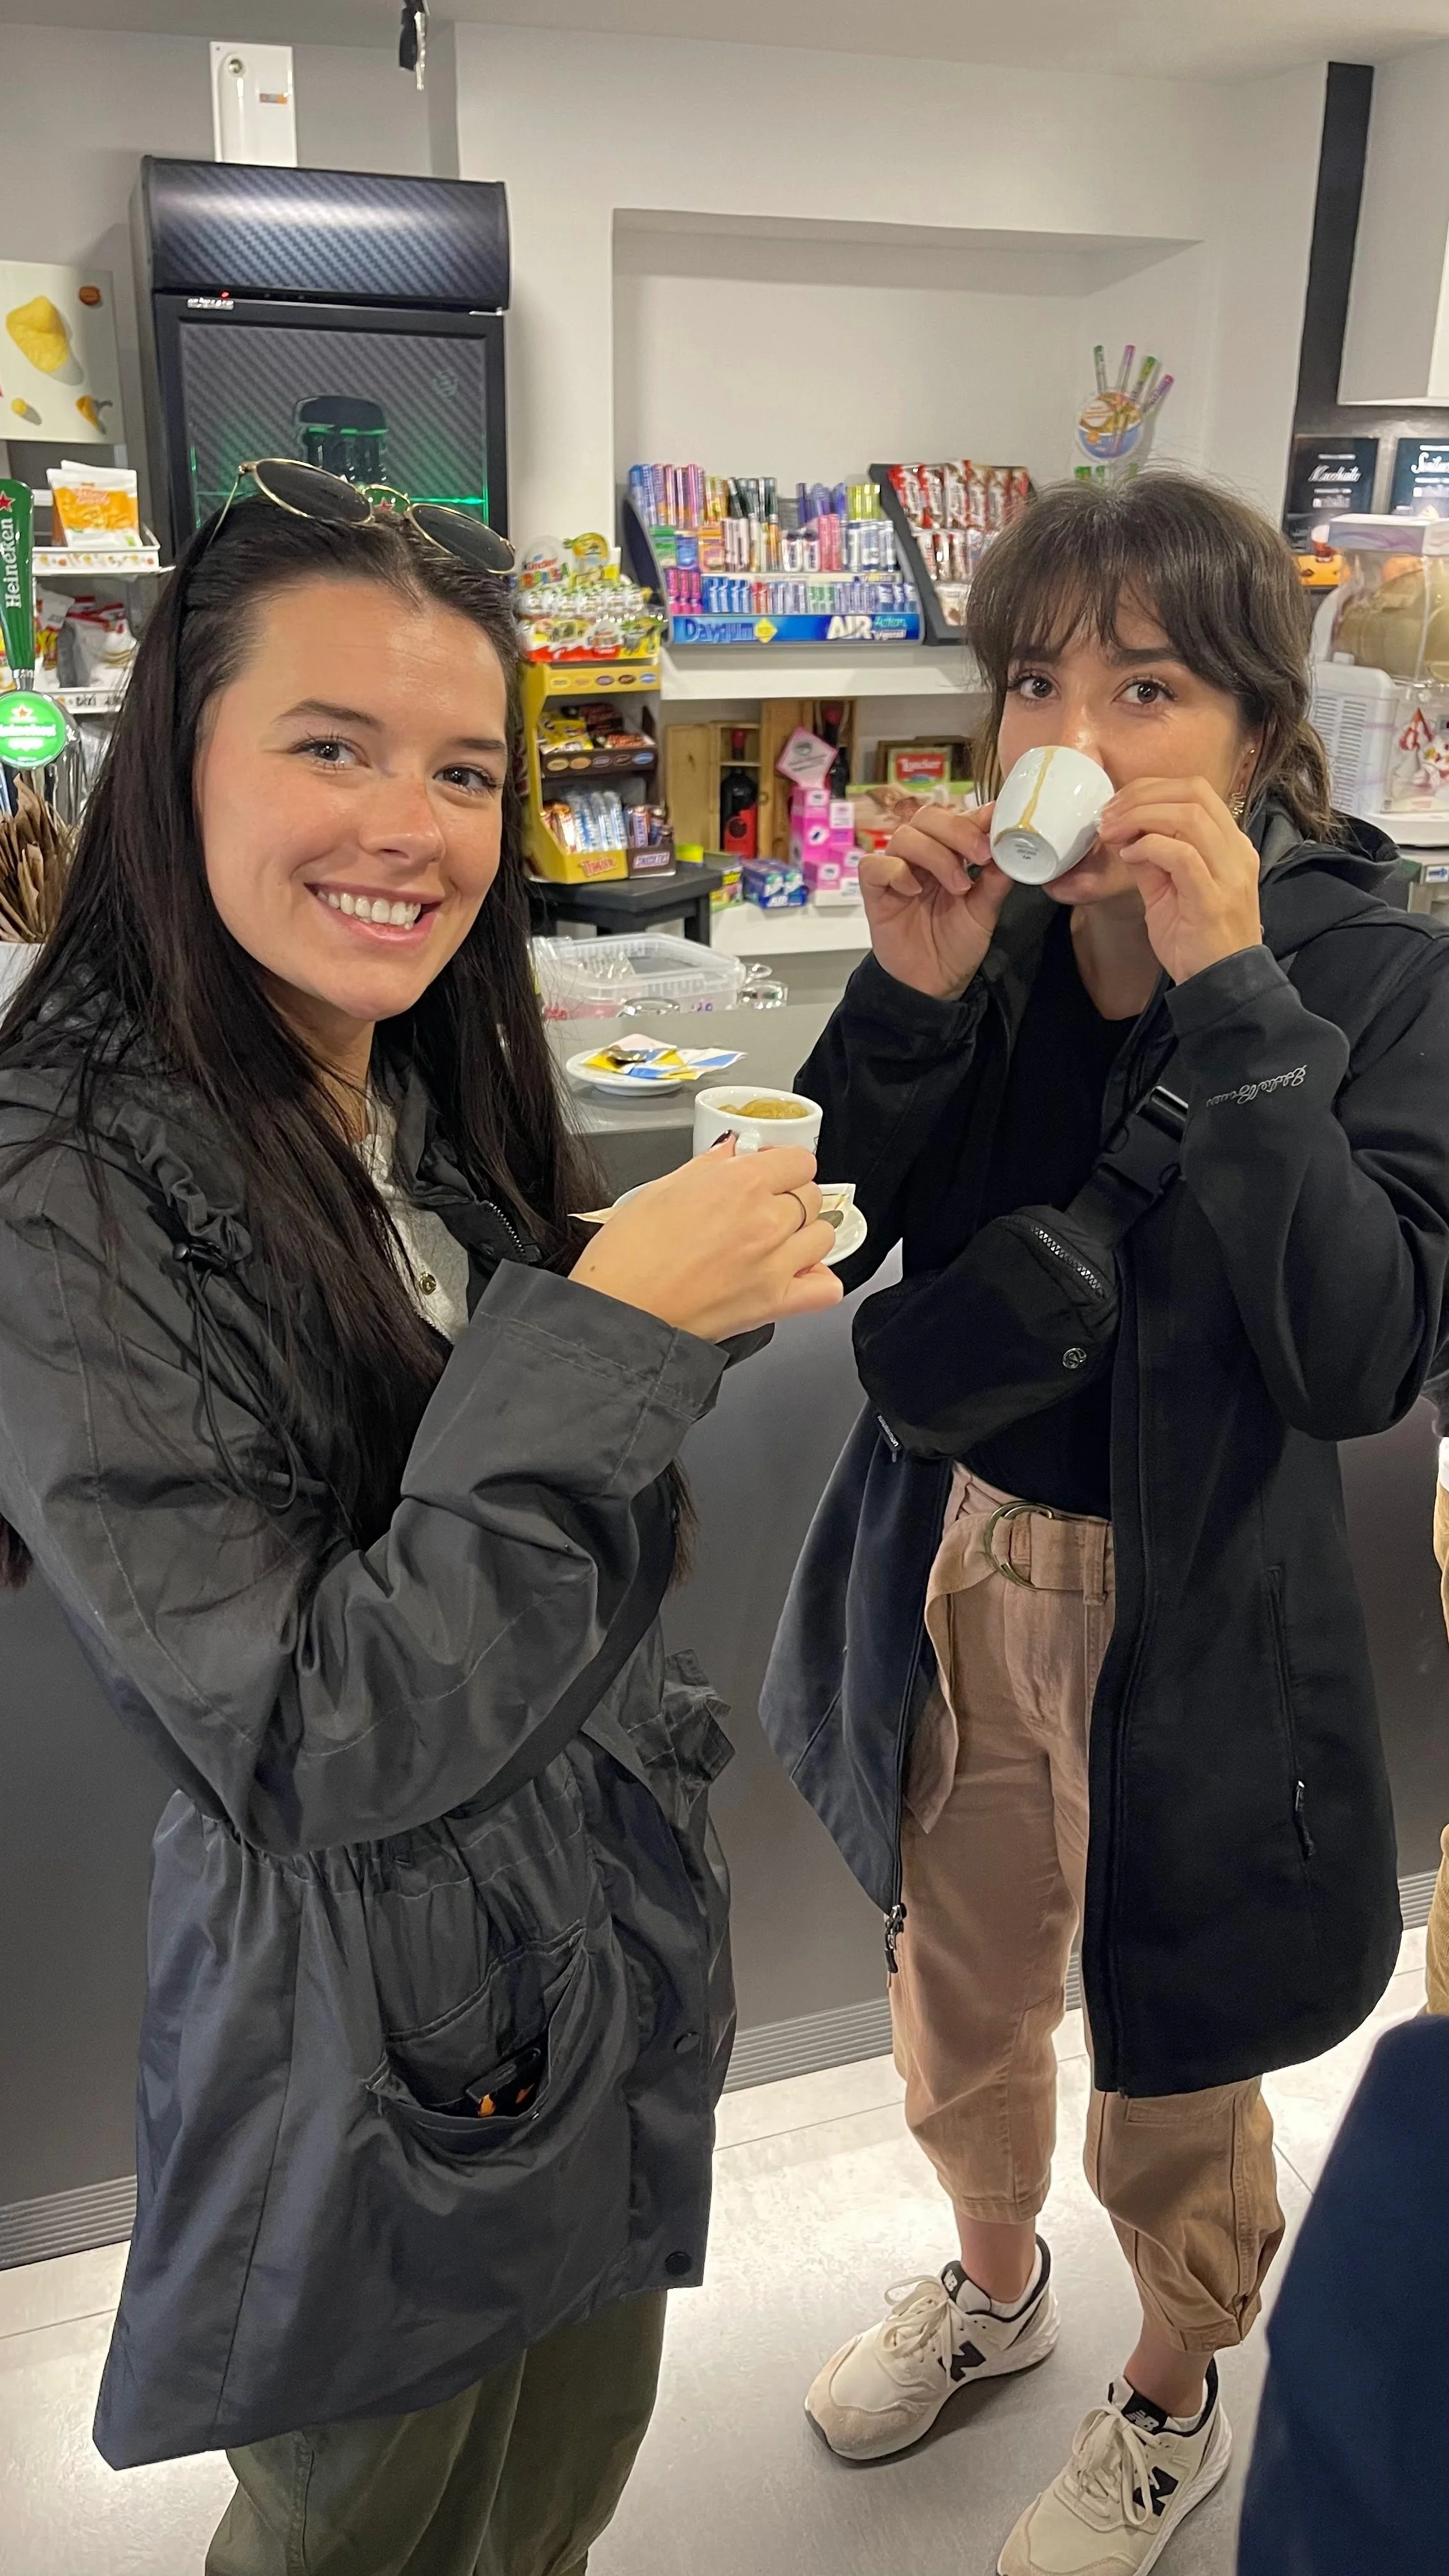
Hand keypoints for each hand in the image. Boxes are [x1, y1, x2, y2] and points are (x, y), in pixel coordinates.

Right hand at [569, 1142, 842, 1341]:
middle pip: (811, 1196)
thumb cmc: (627, 1257)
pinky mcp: (775, 1303)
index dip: (783, 1167)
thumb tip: (729, 1152)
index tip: (769, 1175)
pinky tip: (796, 1277)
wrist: (620, 1313)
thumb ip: (705, 1168)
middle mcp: (765, 1220)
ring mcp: (775, 1263)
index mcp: (739, 1184)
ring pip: (824, 1235)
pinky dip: (819, 1281)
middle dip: (790, 1198)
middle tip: (761, 1211)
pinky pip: (827, 1288)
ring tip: (777, 1244)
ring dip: (805, 1236)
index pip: (799, 1161)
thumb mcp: (659, 1190)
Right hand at [861, 801, 1013, 999]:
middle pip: (928, 816)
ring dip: (935, 855)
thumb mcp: (985, 911)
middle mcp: (921, 855)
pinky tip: (914, 892)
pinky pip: (874, 866)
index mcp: (950, 853)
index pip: (958, 816)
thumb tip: (1012, 847)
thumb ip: (995, 879)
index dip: (975, 815)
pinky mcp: (875, 891)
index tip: (996, 826)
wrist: (933, 983)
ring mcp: (897, 871)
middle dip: (957, 831)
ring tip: (957, 887)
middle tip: (980, 856)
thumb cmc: (957, 944)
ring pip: (905, 836)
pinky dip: (896, 872)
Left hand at [1097, 776, 1261, 984]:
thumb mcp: (1169, 892)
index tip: (1116, 807)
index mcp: (1229, 844)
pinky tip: (1129, 856)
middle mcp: (1235, 851)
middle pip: (1194, 792)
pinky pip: (1182, 854)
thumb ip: (1153, 860)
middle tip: (1108, 817)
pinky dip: (1150, 847)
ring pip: (1188, 816)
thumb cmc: (1196, 942)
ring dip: (1141, 817)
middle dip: (1142, 796)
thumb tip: (1126, 835)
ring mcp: (1228, 873)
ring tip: (1113, 834)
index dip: (1151, 788)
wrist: (1220, 986)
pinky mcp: (1213, 898)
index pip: (1196, 791)